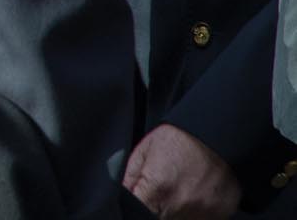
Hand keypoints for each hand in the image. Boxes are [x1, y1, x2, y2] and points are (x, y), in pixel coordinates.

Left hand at [122, 124, 240, 219]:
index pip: (139, 213)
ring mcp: (204, 212)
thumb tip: (124, 197)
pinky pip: (203, 219)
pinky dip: (197, 211)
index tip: (143, 200)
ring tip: (180, 190)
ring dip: (177, 210)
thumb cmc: (178, 140)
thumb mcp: (144, 151)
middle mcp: (181, 205)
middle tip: (163, 191)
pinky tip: (195, 194)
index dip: (139, 208)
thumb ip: (130, 179)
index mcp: (157, 190)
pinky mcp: (221, 213)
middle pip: (160, 218)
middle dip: (157, 208)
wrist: (215, 135)